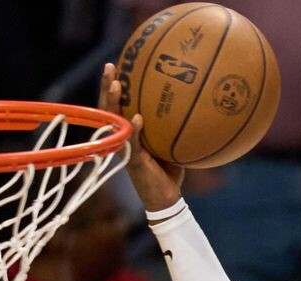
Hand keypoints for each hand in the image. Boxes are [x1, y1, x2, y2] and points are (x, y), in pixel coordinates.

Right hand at [98, 63, 185, 213]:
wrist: (166, 197)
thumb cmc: (169, 168)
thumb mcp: (171, 142)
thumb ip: (174, 123)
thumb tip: (193, 99)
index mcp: (129, 131)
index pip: (117, 104)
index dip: (113, 85)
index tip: (116, 63)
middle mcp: (122, 137)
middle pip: (108, 108)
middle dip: (108, 86)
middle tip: (110, 65)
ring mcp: (125, 149)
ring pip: (114, 122)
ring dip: (115, 102)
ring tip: (118, 84)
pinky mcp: (133, 162)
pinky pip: (132, 143)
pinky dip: (134, 130)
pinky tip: (137, 118)